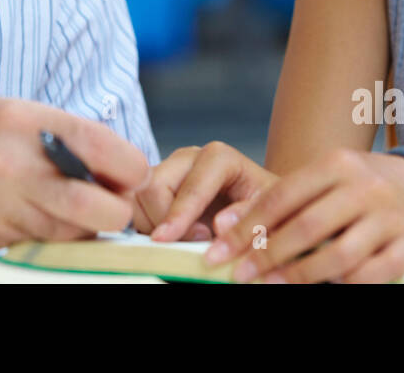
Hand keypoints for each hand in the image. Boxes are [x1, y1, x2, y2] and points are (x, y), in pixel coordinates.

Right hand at [0, 97, 149, 252]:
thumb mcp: (18, 112)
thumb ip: (70, 136)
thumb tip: (125, 168)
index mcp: (23, 123)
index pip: (105, 151)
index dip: (131, 168)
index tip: (132, 173)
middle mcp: (11, 166)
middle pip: (98, 207)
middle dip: (116, 209)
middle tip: (111, 200)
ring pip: (72, 233)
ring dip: (83, 224)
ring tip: (64, 201)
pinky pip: (41, 245)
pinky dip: (49, 234)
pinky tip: (31, 213)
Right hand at [133, 141, 277, 241]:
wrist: (258, 210)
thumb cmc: (267, 211)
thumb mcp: (270, 215)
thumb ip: (250, 218)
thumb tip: (218, 224)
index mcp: (218, 157)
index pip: (190, 184)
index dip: (179, 214)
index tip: (168, 240)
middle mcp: (188, 158)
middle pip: (154, 186)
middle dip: (162, 221)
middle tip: (184, 246)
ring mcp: (168, 170)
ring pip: (137, 197)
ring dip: (150, 226)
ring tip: (180, 242)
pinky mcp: (154, 187)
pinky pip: (132, 207)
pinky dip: (143, 227)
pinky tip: (168, 239)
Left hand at [203, 148, 403, 282]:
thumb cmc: (359, 189)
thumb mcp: (323, 181)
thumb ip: (278, 199)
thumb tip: (223, 223)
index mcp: (337, 164)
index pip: (282, 196)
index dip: (247, 226)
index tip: (221, 249)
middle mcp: (365, 187)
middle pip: (306, 227)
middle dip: (266, 255)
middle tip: (239, 275)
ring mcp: (390, 217)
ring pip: (338, 255)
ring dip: (299, 275)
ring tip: (272, 285)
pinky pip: (371, 274)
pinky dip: (344, 284)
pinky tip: (324, 286)